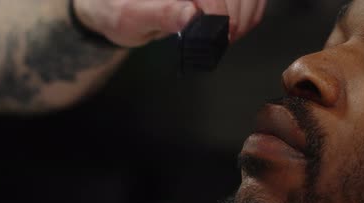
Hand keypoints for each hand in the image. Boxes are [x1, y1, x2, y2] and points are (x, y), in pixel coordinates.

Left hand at [73, 0, 267, 46]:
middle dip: (236, 12)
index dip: (218, 8)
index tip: (219, 31)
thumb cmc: (117, 11)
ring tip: (231, 34)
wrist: (113, 5)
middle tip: (227, 37)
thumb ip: (160, 15)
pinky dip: (250, 8)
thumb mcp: (130, 18)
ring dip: (246, 11)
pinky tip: (237, 25)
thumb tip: (190, 14)